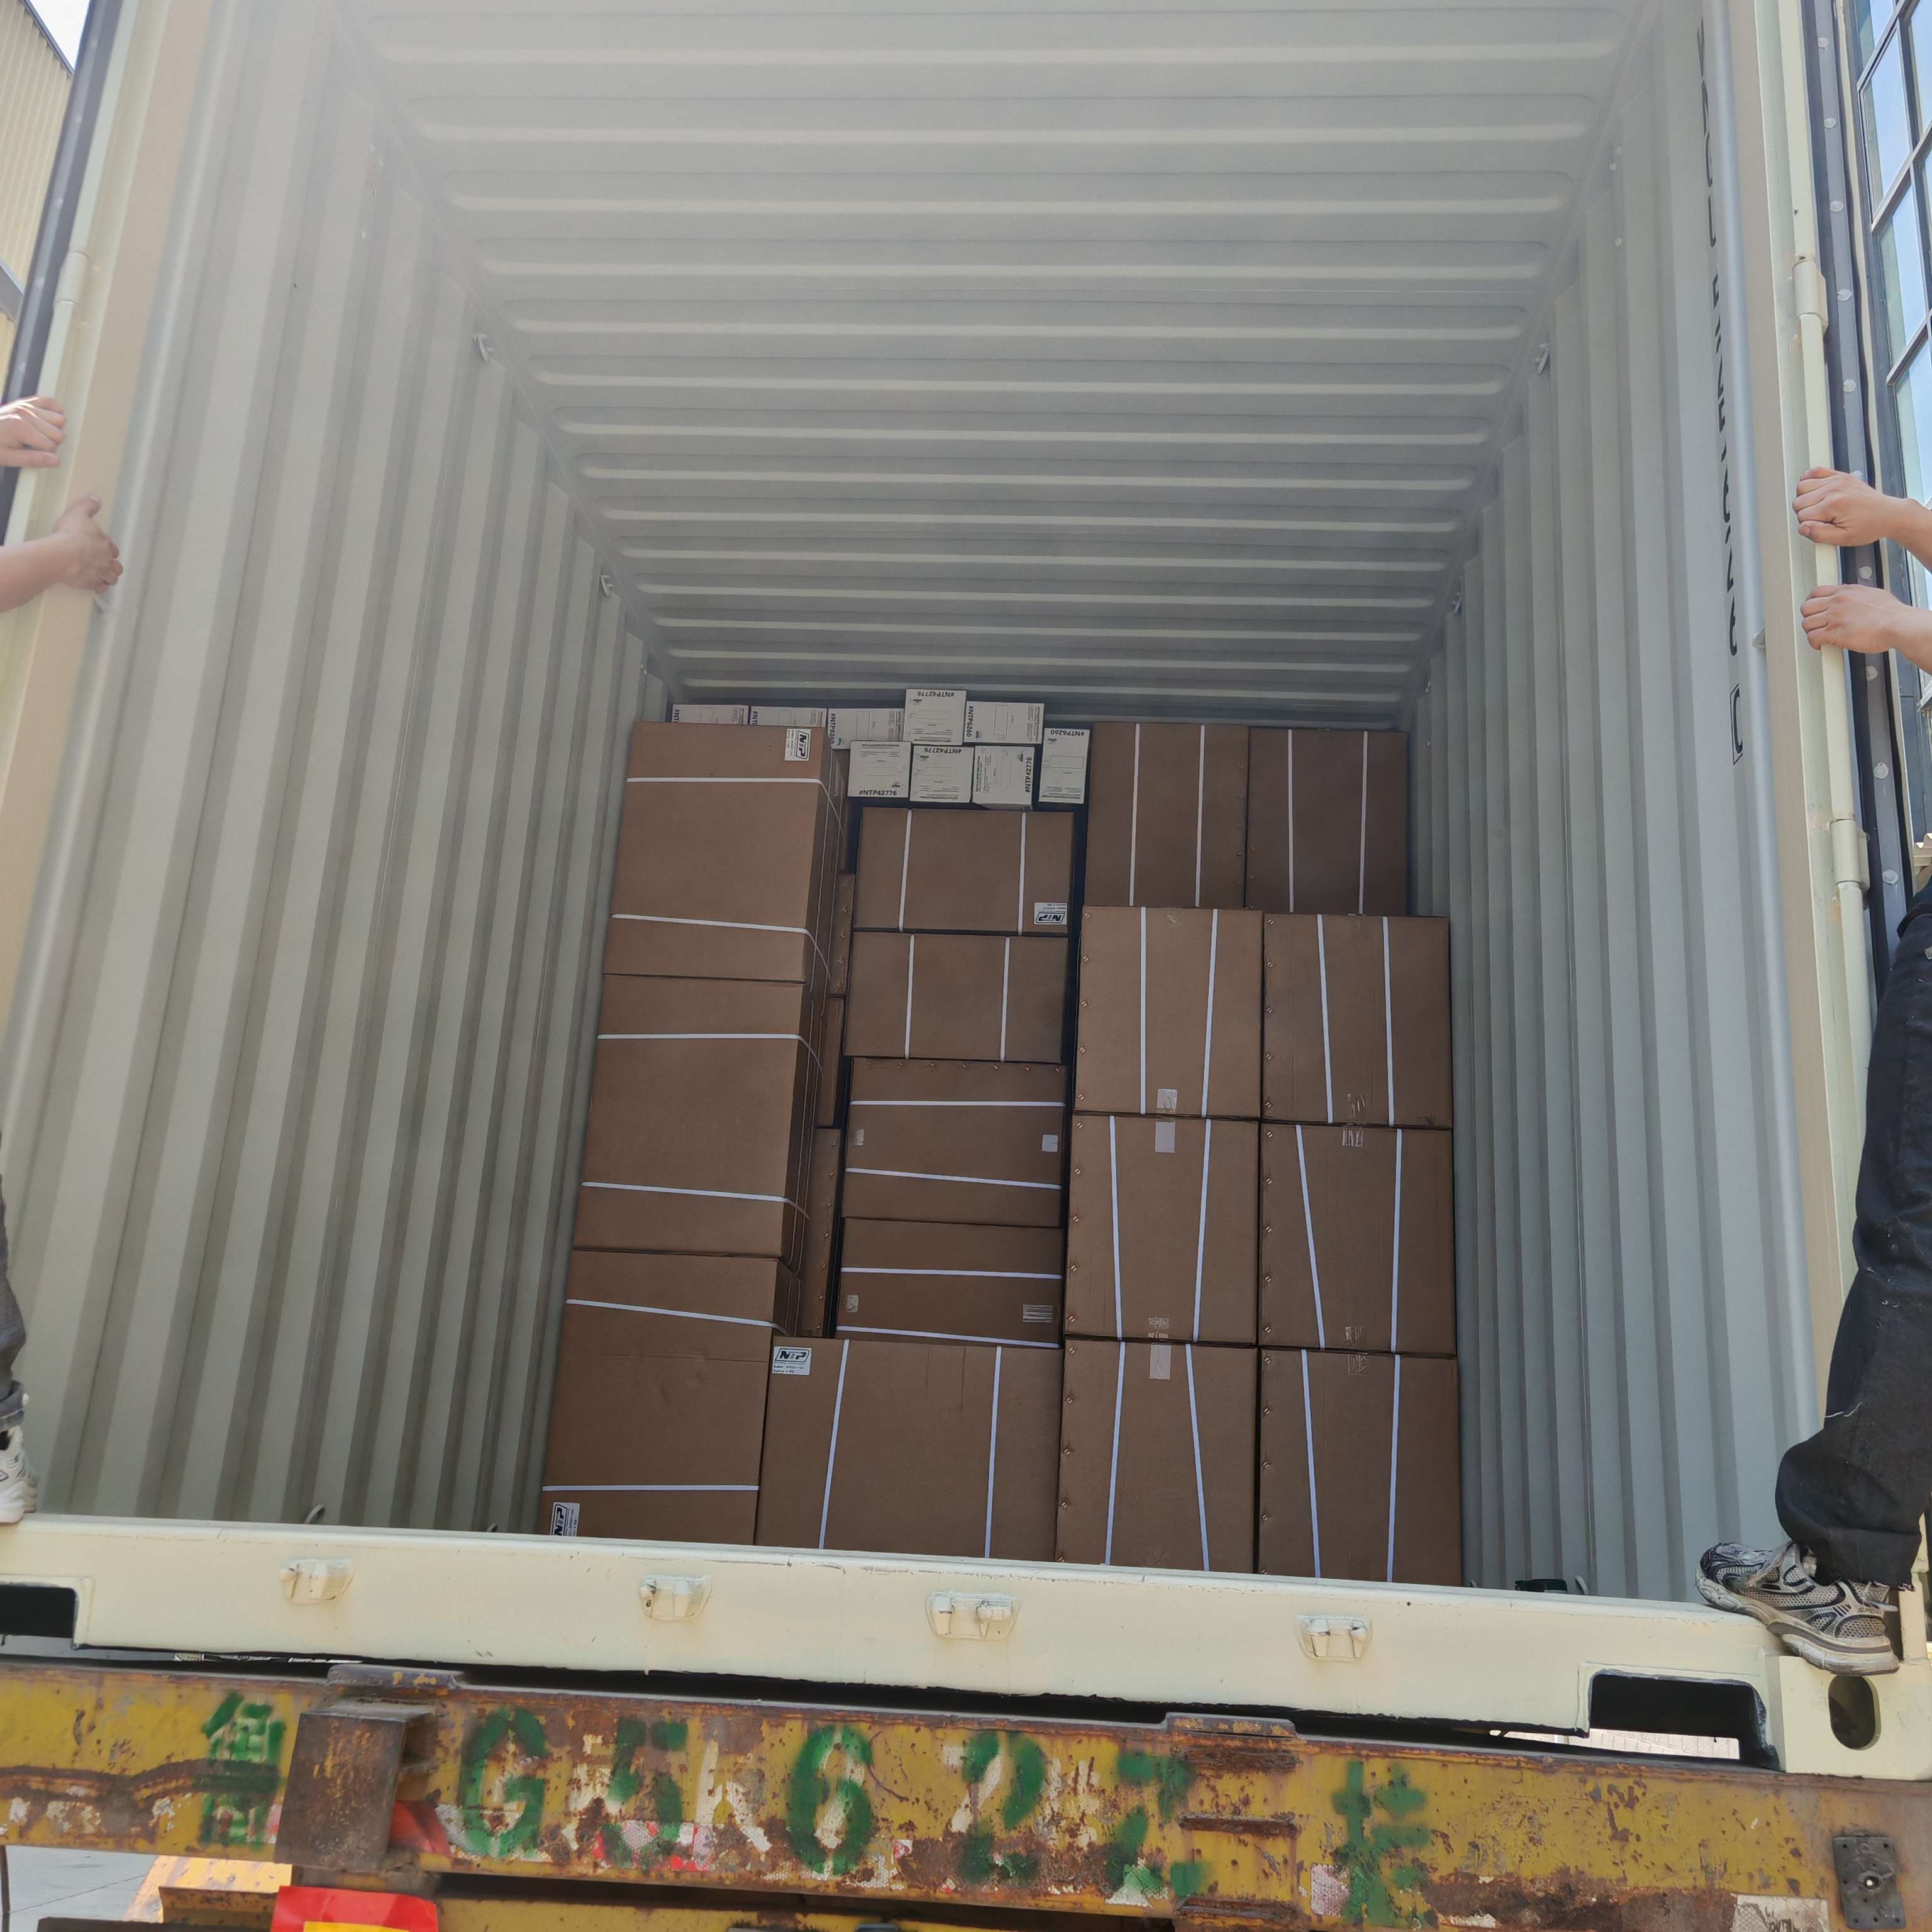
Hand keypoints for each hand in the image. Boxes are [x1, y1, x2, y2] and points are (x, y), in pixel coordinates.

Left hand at [0, 395, 63, 469]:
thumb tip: (55, 461)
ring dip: (53, 429)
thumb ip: (32, 459)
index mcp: (20, 427)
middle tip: (32, 445)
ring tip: (37, 434)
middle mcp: (25, 413)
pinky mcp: (26, 402)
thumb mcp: (7, 457)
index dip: (44, 454)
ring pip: (60, 420)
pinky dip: (53, 412)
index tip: (30, 453)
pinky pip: (51, 402)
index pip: (51, 446)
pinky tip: (44, 422)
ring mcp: (26, 406)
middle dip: (49, 443)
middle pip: (58, 433)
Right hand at [52, 497, 120, 592]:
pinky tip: (95, 585)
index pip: (113, 549)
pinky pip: (101, 588)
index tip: (104, 550)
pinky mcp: (92, 583)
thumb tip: (96, 498)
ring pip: (112, 578)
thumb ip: (88, 506)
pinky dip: (99, 587)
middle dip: (112, 566)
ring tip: (102, 576)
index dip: (109, 550)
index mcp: (105, 544)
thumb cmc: (70, 534)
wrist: (63, 554)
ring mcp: (101, 573)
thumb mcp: (78, 513)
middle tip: (104, 565)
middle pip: (116, 566)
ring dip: (108, 577)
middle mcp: (106, 560)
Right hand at [1793, 467, 1906, 545]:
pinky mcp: (1840, 476)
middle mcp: (1834, 489)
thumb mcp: (1844, 538)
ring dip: (1805, 498)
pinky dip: (1808, 479)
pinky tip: (1813, 490)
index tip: (1821, 527)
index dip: (1809, 526)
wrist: (1888, 514)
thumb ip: (1819, 534)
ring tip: (1816, 506)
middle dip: (1805, 513)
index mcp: (1834, 505)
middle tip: (1819, 519)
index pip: (1802, 516)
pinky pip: (1814, 471)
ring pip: (1802, 487)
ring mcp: (1837, 480)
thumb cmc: (1870, 526)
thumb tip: (1802, 528)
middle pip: (1799, 501)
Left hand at [1799, 583, 1925, 655]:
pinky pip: (1813, 638)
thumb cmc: (1891, 613)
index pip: (1816, 592)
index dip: (1811, 602)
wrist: (1898, 624)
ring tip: (1819, 636)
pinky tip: (1820, 645)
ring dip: (1811, 631)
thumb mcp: (1872, 594)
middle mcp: (1838, 602)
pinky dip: (1814, 643)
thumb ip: (1857, 595)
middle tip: (1815, 624)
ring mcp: (1835, 617)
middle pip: (1807, 608)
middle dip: (1809, 617)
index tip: (1813, 609)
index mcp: (1846, 591)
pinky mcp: (1835, 633)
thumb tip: (1854, 598)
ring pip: (1807, 623)